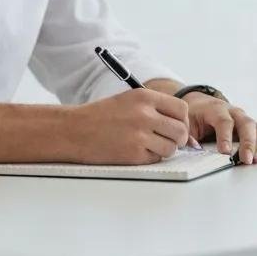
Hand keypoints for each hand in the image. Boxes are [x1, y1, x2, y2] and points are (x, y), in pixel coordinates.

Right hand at [73, 89, 189, 163]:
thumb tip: (181, 124)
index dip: (182, 120)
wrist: (74, 130)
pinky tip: (135, 151)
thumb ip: (155, 108)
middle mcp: (145, 115)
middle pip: (180, 131)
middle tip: (169, 140)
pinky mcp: (133, 155)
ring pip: (171, 148)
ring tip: (149, 145)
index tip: (177, 126)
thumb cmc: (102, 116)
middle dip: (178, 138)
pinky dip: (149, 157)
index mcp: (145, 97)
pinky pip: (155, 159)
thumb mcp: (130, 100)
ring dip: (164, 150)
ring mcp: (139, 135)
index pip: (181, 109)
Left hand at [184, 93, 256, 164]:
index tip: (225, 152)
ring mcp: (244, 118)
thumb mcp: (186, 122)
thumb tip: (194, 147)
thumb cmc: (194, 115)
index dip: (225, 136)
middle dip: (248, 142)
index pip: (223, 121)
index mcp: (215, 109)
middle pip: (245, 123)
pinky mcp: (251, 126)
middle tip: (247, 160)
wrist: (201, 104)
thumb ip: (188, 135)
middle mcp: (233, 111)